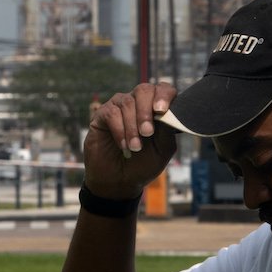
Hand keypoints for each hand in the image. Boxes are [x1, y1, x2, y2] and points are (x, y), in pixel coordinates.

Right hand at [82, 82, 178, 199]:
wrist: (119, 182)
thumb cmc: (143, 164)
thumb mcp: (162, 150)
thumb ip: (167, 130)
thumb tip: (169, 113)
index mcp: (156, 108)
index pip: (163, 89)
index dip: (164, 95)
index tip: (162, 111)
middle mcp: (138, 103)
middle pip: (144, 90)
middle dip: (146, 112)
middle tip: (147, 133)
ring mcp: (119, 107)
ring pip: (127, 102)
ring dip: (133, 127)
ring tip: (134, 148)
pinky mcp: (102, 114)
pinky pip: (112, 113)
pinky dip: (119, 130)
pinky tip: (123, 145)